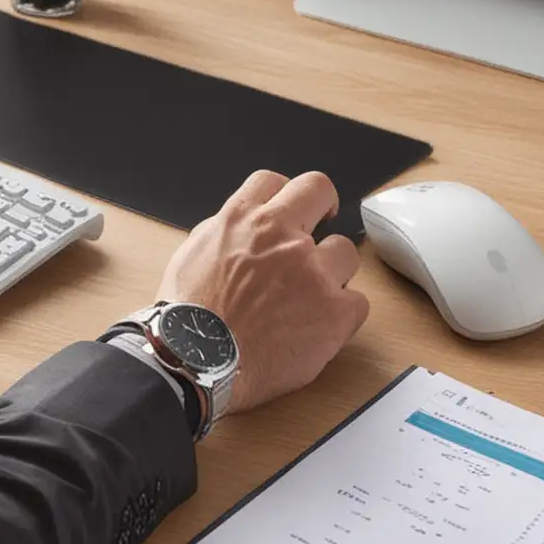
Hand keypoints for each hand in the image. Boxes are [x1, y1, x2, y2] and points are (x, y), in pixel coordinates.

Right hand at [157, 170, 368, 412]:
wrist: (197, 362)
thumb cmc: (186, 319)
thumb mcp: (190, 256)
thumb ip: (223, 234)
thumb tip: (241, 229)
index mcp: (241, 219)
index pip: (272, 181)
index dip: (281, 194)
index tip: (288, 208)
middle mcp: (281, 236)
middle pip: (318, 190)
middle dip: (322, 204)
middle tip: (322, 222)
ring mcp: (313, 272)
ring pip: (345, 251)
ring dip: (331, 270)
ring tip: (311, 297)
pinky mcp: (335, 311)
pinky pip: (357, 302)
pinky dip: (341, 315)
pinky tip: (318, 329)